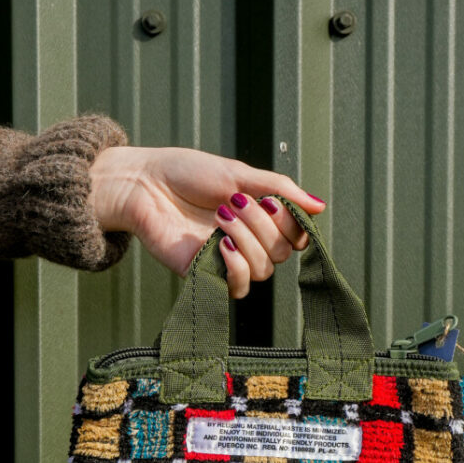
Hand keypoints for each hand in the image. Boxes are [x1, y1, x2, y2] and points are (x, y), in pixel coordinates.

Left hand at [87, 144, 326, 296]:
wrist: (143, 183)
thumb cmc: (186, 173)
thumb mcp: (240, 174)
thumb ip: (280, 190)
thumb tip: (320, 206)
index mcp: (258, 219)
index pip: (296, 236)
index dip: (293, 223)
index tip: (271, 200)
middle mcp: (247, 242)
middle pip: (282, 253)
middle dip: (264, 225)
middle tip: (233, 202)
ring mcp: (227, 261)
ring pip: (263, 270)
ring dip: (248, 240)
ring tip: (220, 215)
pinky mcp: (205, 275)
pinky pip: (238, 288)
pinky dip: (236, 267)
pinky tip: (221, 245)